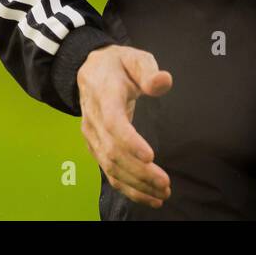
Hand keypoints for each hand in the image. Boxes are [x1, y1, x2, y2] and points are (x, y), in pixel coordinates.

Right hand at [77, 45, 173, 207]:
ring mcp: (92, 136)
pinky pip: (109, 172)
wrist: (91, 70)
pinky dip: (127, 187)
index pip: (113, 123)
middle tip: (165, 183)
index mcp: (104, 95)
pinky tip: (147, 196)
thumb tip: (163, 82)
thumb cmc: (119, 64)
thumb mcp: (135, 58)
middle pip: (113, 152)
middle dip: (139, 171)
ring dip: (135, 184)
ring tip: (161, 195)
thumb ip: (148, 70)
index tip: (150, 156)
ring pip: (110, 166)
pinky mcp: (95, 147)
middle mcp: (93, 120)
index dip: (130, 141)